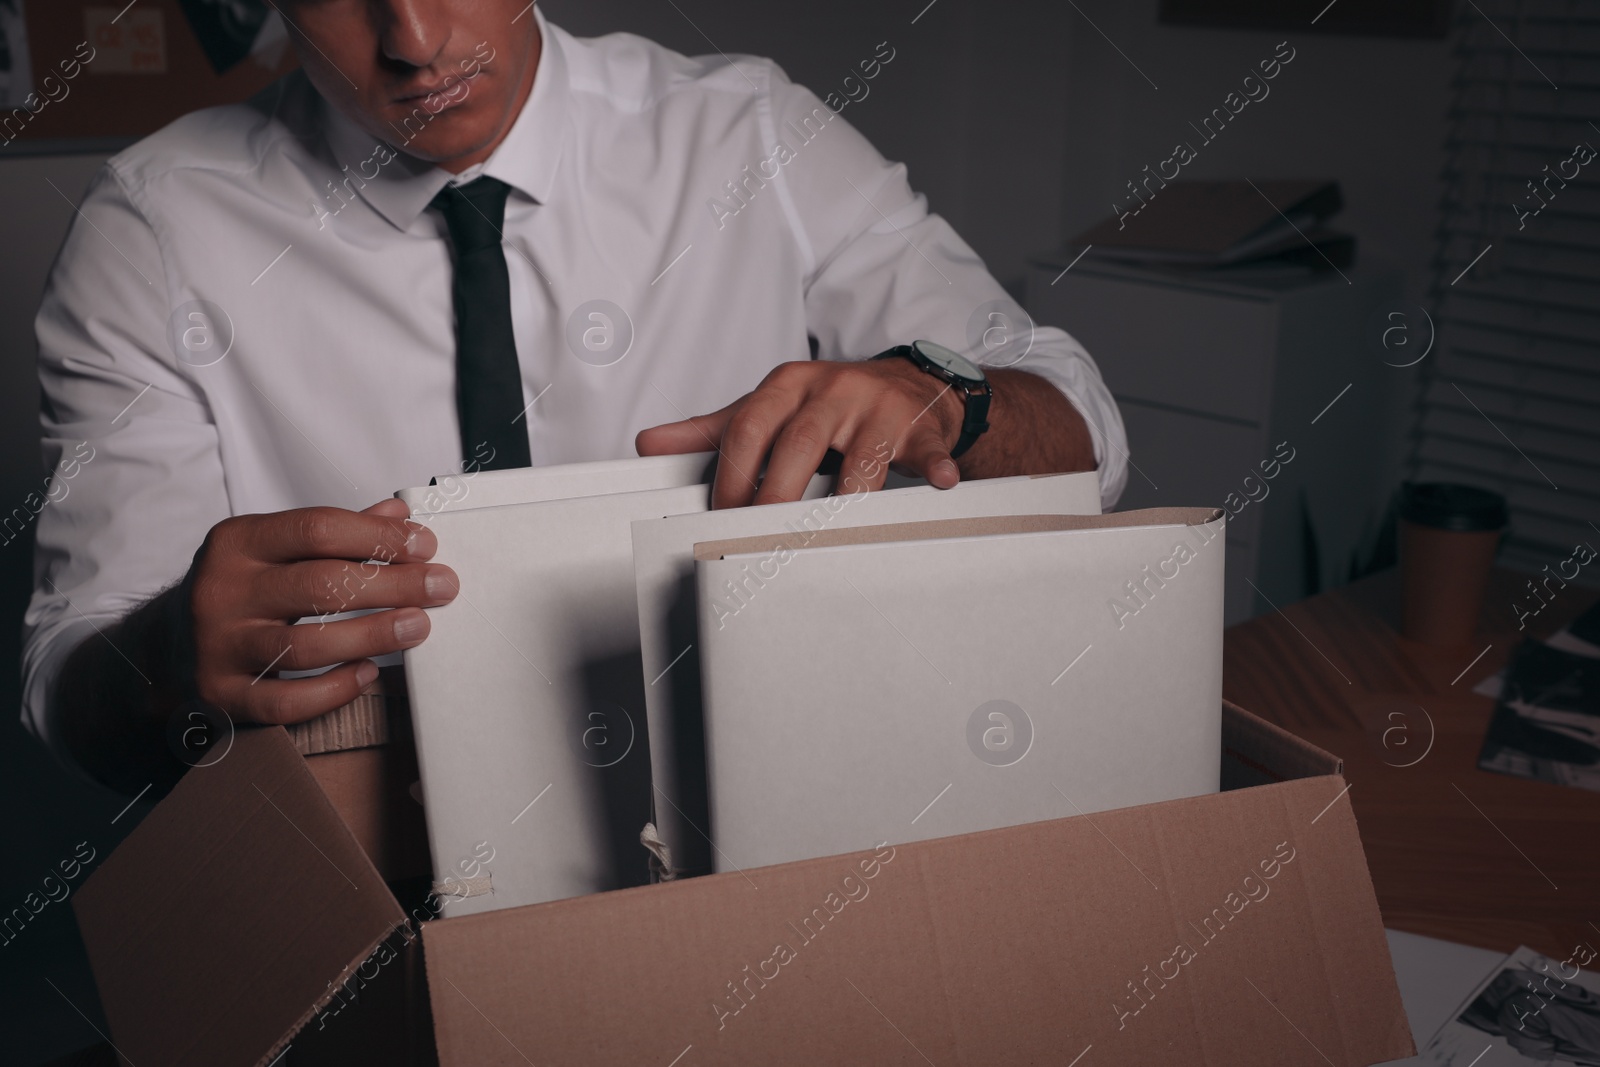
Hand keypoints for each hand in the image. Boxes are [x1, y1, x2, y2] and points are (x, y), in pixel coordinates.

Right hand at [186, 499, 457, 724]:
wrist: (163, 649)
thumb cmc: (239, 591)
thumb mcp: (272, 548)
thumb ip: (335, 533)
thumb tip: (398, 514)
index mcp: (237, 542)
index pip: (317, 529)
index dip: (378, 537)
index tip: (426, 546)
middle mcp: (221, 591)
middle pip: (320, 585)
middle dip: (393, 585)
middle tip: (442, 587)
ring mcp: (218, 647)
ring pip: (307, 645)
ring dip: (373, 635)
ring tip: (418, 627)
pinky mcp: (222, 698)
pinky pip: (286, 701)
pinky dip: (334, 690)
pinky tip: (369, 673)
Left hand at [635, 358, 965, 508]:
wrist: (907, 383)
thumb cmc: (830, 403)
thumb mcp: (769, 407)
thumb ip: (713, 429)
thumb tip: (651, 444)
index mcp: (789, 386)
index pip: (749, 427)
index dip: (733, 473)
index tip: (721, 515)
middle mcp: (832, 390)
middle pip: (799, 442)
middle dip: (778, 493)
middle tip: (763, 536)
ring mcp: (878, 407)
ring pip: (862, 452)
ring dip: (847, 493)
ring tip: (831, 527)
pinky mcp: (920, 427)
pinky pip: (927, 446)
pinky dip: (935, 465)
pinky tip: (940, 481)